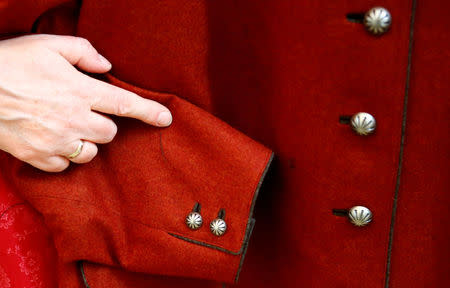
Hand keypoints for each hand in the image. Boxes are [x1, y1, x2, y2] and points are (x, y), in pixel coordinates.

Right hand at [0, 34, 171, 171]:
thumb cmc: (11, 63)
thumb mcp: (48, 45)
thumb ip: (84, 52)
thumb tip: (107, 66)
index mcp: (80, 92)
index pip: (125, 105)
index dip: (149, 112)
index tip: (166, 119)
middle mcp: (73, 120)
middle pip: (110, 134)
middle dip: (105, 124)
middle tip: (86, 112)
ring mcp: (56, 142)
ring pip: (91, 153)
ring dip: (86, 142)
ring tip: (68, 127)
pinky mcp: (38, 158)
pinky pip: (65, 166)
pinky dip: (64, 156)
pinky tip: (52, 140)